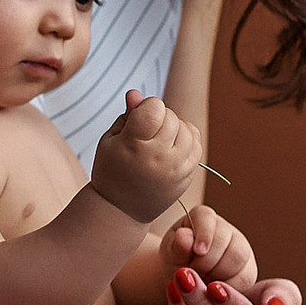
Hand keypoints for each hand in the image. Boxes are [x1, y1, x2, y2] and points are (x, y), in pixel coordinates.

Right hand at [91, 90, 202, 222]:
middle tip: (145, 130)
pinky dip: (186, 139)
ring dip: (174, 127)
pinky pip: (196, 145)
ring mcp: (175, 169)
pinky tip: (171, 145)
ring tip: (159, 137)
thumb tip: (136, 93)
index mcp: (134, 147)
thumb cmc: (112, 171)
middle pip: (171, 117)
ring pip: (187, 129)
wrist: (121, 211)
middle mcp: (158, 158)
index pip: (154, 108)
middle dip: (159, 116)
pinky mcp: (186, 176)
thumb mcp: (110, 141)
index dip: (146, 106)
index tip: (137, 117)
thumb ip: (126, 115)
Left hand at [158, 205, 256, 289]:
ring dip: (218, 275)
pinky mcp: (247, 269)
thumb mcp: (171, 253)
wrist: (182, 279)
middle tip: (193, 273)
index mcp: (203, 218)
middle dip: (209, 262)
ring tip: (200, 280)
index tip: (198, 251)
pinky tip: (211, 288)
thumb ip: (177, 246)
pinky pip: (245, 278)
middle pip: (228, 242)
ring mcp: (240, 249)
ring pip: (240, 261)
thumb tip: (183, 235)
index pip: (207, 219)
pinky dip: (226, 286)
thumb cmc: (175, 261)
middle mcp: (227, 230)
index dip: (205, 235)